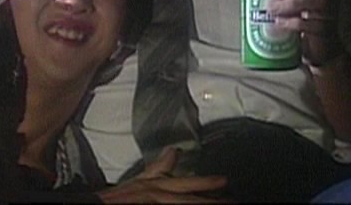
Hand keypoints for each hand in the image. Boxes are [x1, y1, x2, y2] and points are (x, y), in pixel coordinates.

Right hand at [97, 148, 229, 202]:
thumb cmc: (120, 197)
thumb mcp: (141, 177)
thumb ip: (159, 166)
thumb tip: (173, 151)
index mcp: (156, 185)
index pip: (185, 183)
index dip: (206, 182)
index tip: (224, 181)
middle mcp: (158, 195)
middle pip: (188, 198)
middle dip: (210, 200)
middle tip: (231, 200)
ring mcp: (154, 204)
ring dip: (200, 204)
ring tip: (222, 204)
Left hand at [267, 0, 344, 65]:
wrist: (317, 46)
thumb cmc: (300, 17)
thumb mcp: (285, 2)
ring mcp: (329, 11)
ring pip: (312, 3)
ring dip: (289, 5)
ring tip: (271, 10)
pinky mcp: (325, 30)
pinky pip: (311, 24)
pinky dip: (293, 22)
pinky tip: (280, 23)